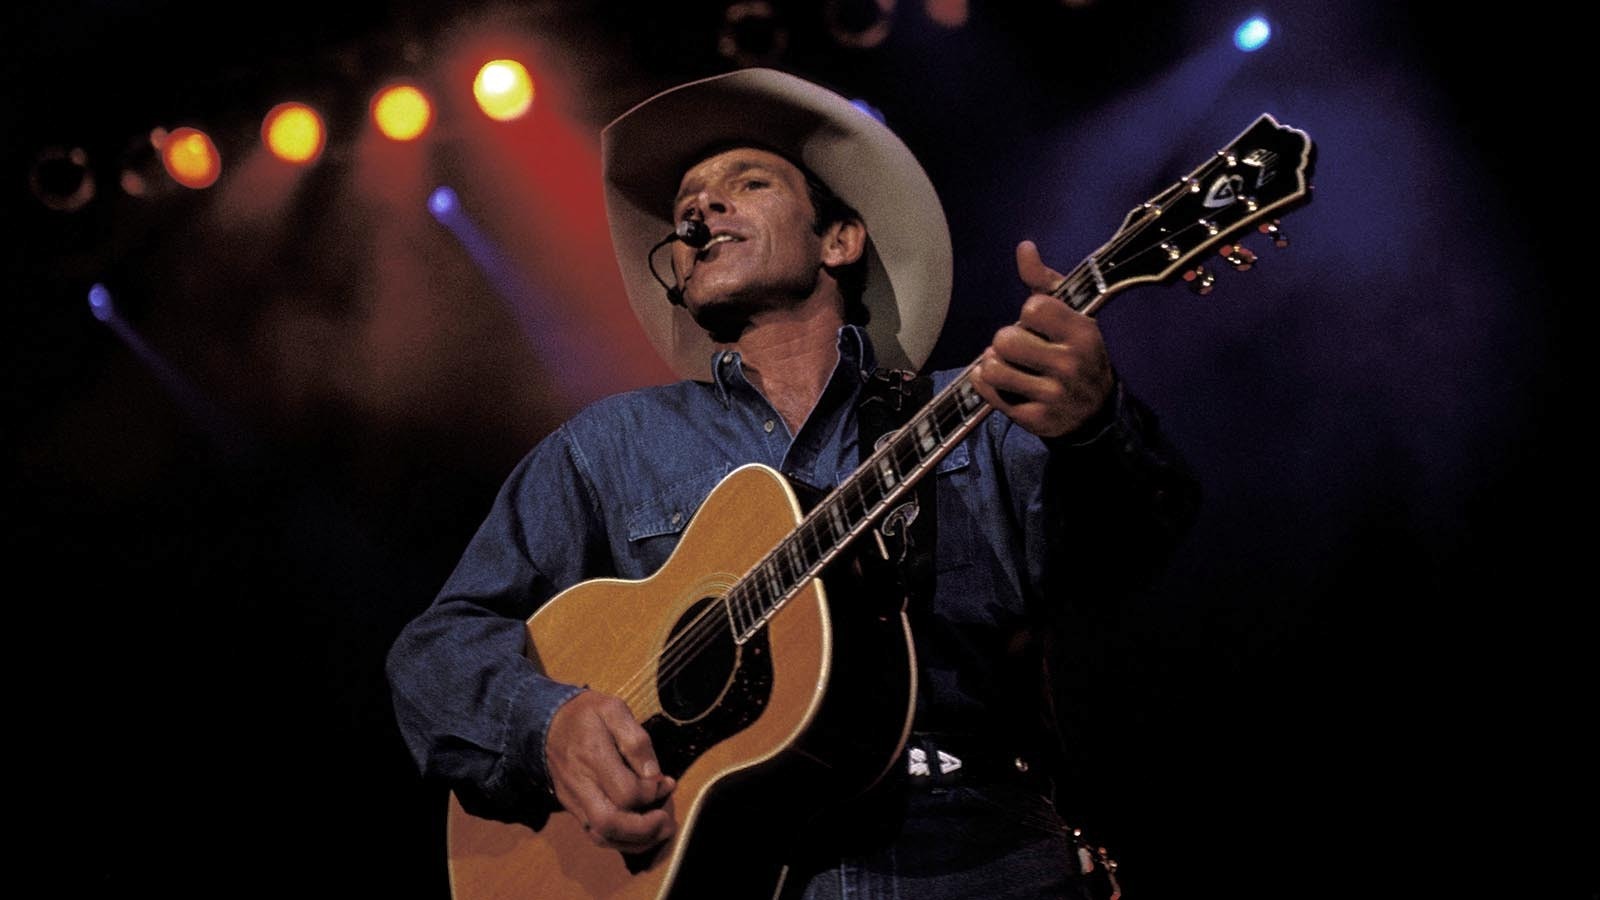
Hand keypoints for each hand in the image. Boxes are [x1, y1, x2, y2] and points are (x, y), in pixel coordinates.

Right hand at [544, 690, 676, 851]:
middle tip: (667, 819)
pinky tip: (640, 831)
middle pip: (610, 823)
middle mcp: (580, 783)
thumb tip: (654, 776)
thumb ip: (636, 741)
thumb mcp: (614, 709)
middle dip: (645, 829)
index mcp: (592, 755)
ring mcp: (573, 799)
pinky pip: (595, 834)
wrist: (546, 723)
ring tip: (659, 830)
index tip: (666, 782)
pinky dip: (621, 840)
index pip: (626, 791)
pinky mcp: (571, 807)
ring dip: (635, 841)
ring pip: (601, 836)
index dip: (651, 793)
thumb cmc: (586, 715)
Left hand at [971, 240, 1113, 438]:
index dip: (1028, 315)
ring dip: (995, 365)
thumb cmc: (1075, 351)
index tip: (1040, 326)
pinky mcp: (1035, 419)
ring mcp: (1053, 395)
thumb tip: (1024, 247)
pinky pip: (988, 393)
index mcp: (1082, 332)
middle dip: (1007, 342)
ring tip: (1012, 367)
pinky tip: (1005, 384)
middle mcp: (1070, 364)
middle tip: (1022, 350)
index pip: (1031, 309)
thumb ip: (1043, 281)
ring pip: (992, 368)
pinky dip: (988, 386)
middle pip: (1005, 340)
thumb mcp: (1069, 314)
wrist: (1095, 410)